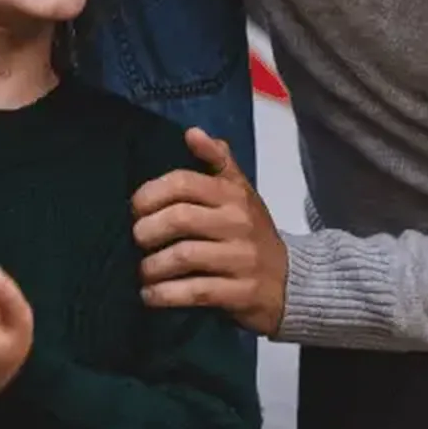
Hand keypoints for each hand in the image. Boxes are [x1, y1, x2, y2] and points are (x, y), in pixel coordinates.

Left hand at [132, 128, 287, 336]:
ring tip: (142, 272)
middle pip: (179, 219)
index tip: (134, 208)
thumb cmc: (252, 233)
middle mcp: (238, 222)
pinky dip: (165, 294)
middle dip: (146, 231)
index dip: (150, 194)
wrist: (294, 281)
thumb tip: (192, 132)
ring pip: (183, 256)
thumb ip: (217, 160)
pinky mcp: (242, 292)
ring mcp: (242, 258)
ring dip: (152, 266)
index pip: (183, 183)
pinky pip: (195, 292)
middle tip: (137, 240)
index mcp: (233, 194)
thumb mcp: (240, 192)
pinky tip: (150, 296)